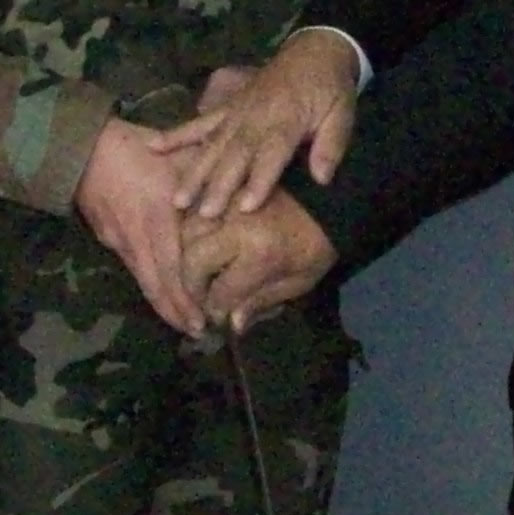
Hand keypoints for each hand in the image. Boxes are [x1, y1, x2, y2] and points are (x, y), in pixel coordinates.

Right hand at [76, 119, 209, 337]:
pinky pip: (133, 268)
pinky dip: (150, 284)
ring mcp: (119, 241)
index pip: (173, 270)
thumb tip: (241, 199)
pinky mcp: (108, 239)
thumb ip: (208, 182)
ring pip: (143, 281)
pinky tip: (161, 291)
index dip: (185, 300)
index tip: (202, 322)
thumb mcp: (179, 159)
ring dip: (161, 303)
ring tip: (181, 321)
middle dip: (175, 313)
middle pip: (156, 287)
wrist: (83, 148)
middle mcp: (137, 238)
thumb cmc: (138, 149)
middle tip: (196, 332)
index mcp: (157, 219)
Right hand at [154, 27, 362, 219]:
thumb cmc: (330, 88)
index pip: (271, 154)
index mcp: (287, 120)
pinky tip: (154, 147)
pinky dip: (176, 135)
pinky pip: (198, 123)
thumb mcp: (343, 114)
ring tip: (177, 199)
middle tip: (202, 214)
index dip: (259, 181)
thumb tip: (322, 178)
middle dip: (218, 185)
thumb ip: (331, 146)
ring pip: (212, 145)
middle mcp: (256, 117)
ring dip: (194, 172)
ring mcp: (236, 112)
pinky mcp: (226, 107)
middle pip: (235, 155)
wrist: (315, 49)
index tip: (245, 207)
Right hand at [183, 193, 335, 330]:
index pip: (221, 291)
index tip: (214, 319)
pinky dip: (187, 232)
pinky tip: (193, 248)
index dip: (214, 311)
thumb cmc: (316, 246)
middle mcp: (237, 227)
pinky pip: (193, 212)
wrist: (329, 200)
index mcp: (261, 254)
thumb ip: (261, 301)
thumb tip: (231, 323)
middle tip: (197, 299)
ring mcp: (228, 204)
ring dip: (184, 258)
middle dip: (190, 286)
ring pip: (185, 234)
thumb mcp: (298, 281)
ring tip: (193, 275)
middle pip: (193, 261)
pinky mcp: (225, 190)